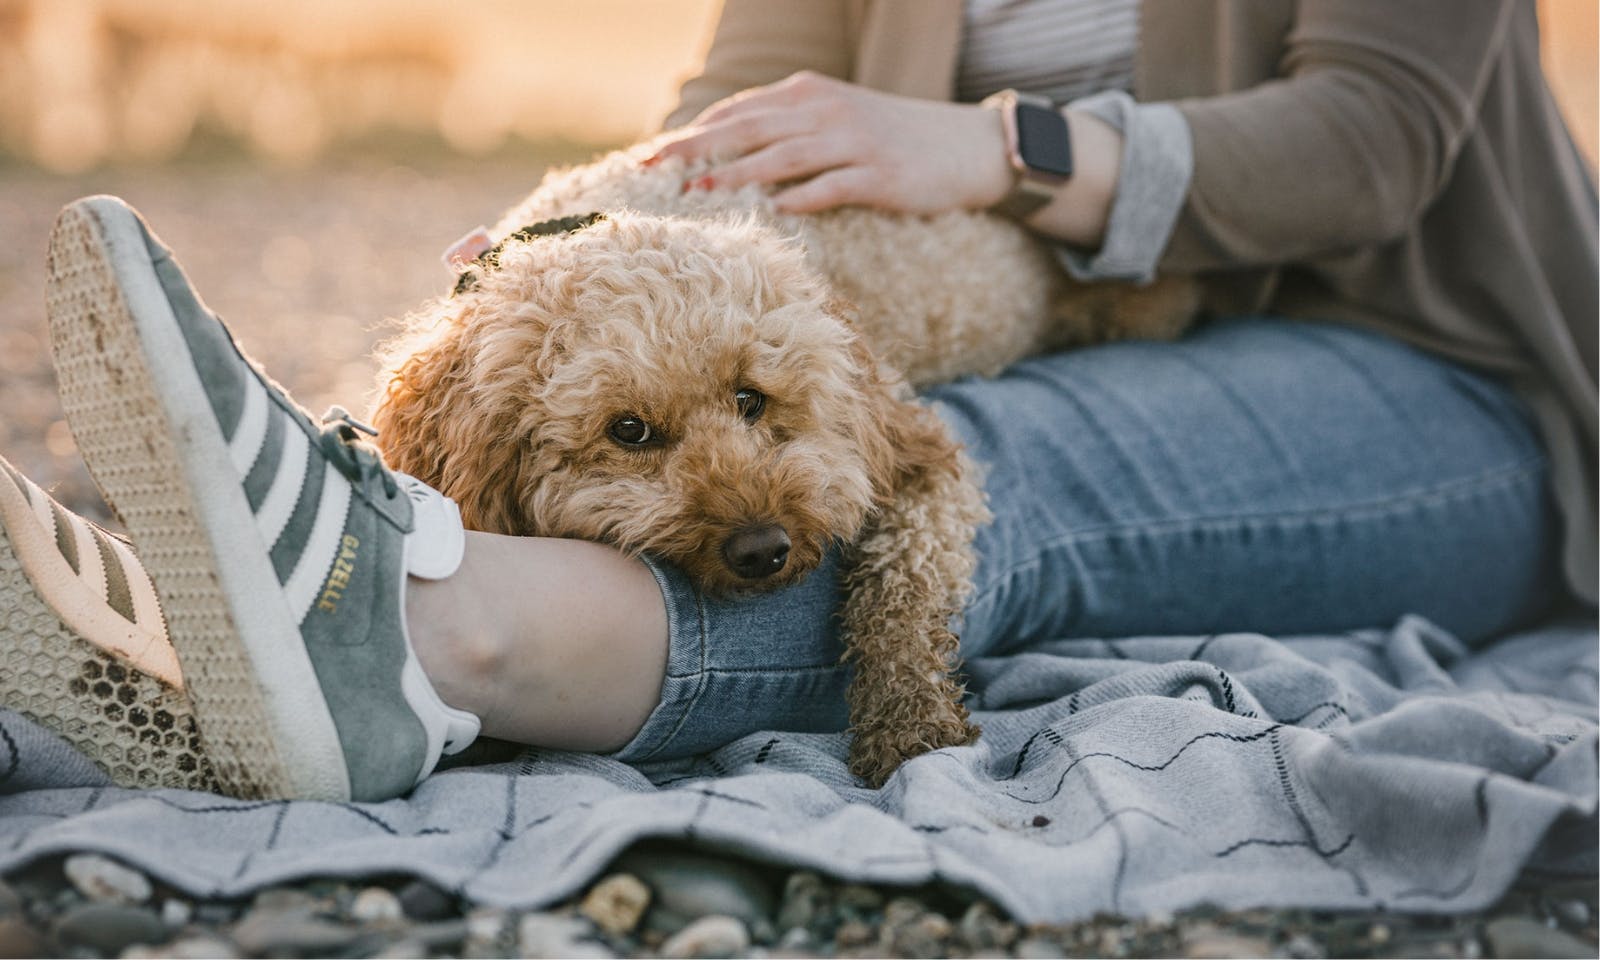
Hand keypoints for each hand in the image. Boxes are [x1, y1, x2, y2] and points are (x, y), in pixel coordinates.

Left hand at [648, 71, 1014, 215]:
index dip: (694, 133)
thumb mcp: (837, 122)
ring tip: (695, 189)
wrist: (968, 147)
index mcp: (809, 95)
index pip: (739, 111)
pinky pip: (831, 186)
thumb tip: (729, 157)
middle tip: (651, 169)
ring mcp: (853, 142)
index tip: (654, 157)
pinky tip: (770, 212)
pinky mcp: (880, 175)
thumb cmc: (894, 142)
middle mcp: (825, 111)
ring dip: (735, 173)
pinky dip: (798, 198)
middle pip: (747, 128)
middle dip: (695, 147)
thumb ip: (788, 132)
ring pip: (781, 156)